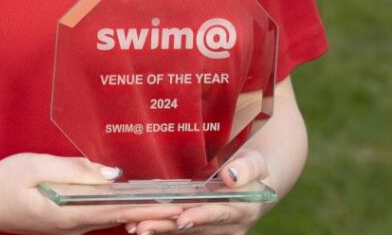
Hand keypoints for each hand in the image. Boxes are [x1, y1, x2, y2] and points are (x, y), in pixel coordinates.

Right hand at [0, 154, 206, 234]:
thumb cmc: (3, 183)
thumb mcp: (34, 168)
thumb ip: (72, 171)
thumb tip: (110, 173)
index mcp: (70, 214)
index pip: (121, 211)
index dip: (150, 207)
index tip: (177, 204)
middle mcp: (77, 225)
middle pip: (124, 218)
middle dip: (156, 212)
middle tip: (188, 205)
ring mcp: (73, 226)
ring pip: (116, 219)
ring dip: (144, 212)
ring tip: (172, 202)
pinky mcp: (67, 220)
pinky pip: (102, 216)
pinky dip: (124, 211)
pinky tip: (136, 202)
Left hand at [126, 152, 271, 234]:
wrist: (254, 184)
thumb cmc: (253, 169)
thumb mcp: (255, 163)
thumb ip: (246, 168)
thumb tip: (231, 175)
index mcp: (242, 210)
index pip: (217, 214)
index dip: (199, 216)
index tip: (181, 218)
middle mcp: (228, 227)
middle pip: (194, 227)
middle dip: (168, 227)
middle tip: (143, 227)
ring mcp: (215, 231)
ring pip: (184, 232)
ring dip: (160, 230)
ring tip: (136, 228)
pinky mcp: (203, 229)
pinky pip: (180, 230)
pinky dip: (162, 228)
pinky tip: (140, 226)